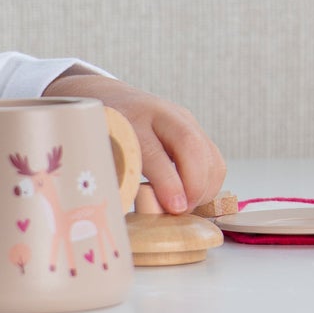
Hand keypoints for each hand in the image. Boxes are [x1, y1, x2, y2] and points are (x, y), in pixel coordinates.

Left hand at [42, 73, 224, 214]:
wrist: (115, 100)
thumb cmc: (104, 135)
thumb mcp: (99, 150)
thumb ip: (114, 174)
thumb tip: (129, 210)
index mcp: (130, 119)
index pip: (154, 152)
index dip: (168, 183)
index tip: (174, 208)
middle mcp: (163, 115)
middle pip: (190, 146)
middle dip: (194, 185)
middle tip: (182, 212)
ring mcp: (185, 121)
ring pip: (209, 155)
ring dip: (205, 188)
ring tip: (185, 207)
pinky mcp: (198, 130)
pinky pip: (214, 160)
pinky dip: (209, 183)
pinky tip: (192, 196)